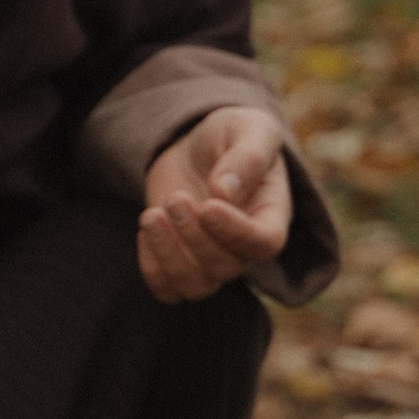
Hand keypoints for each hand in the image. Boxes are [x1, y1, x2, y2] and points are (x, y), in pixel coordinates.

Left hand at [138, 106, 292, 305]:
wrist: (196, 146)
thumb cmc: (231, 135)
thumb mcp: (249, 127)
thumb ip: (247, 156)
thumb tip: (225, 191)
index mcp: (272, 214)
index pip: (265, 244)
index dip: (236, 232)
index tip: (208, 205)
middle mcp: (245, 245)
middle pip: (227, 268)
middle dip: (194, 237)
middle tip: (174, 199)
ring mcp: (212, 259)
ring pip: (197, 287)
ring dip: (169, 256)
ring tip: (151, 215)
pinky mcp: (181, 261)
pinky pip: (168, 290)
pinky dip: (151, 268)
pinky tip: (146, 227)